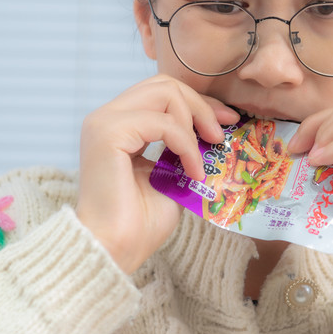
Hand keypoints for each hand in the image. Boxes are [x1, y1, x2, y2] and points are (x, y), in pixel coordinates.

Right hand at [77, 74, 238, 272]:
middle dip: (200, 105)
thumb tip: (216, 131)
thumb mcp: (172, 176)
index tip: (227, 120)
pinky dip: (186, 145)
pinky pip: (163, 123)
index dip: (199, 102)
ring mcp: (104, 122)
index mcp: (119, 124)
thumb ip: (185, 149)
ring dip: (194, 123)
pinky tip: (193, 172)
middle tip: (220, 134)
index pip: (162, 93)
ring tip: (204, 159)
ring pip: (164, 93)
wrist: (114, 249)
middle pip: (164, 84)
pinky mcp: (108, 133)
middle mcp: (107, 117)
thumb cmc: (139, 222)